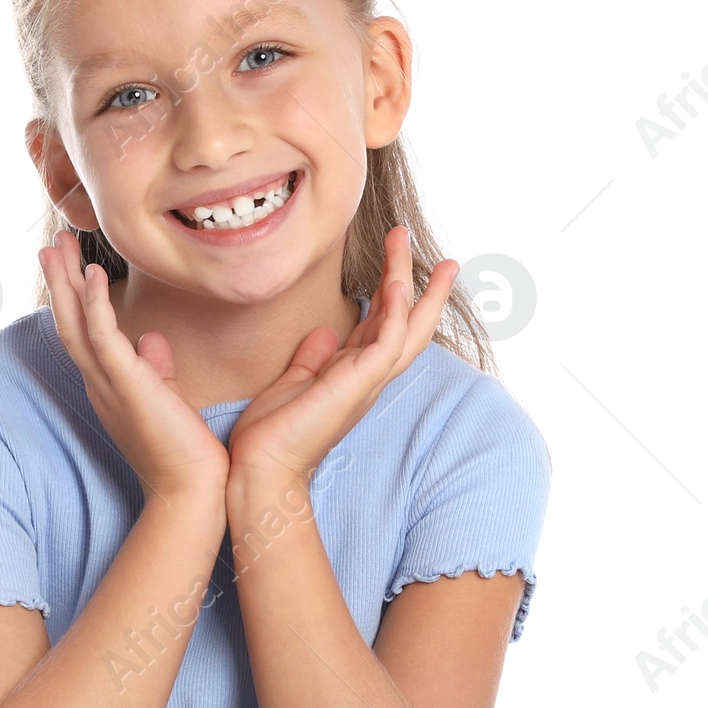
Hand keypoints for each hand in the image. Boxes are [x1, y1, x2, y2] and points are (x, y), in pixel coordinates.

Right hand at [40, 230, 229, 504]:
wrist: (191, 488)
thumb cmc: (183, 449)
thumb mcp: (165, 397)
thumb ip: (155, 367)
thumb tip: (150, 339)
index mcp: (108, 384)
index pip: (83, 332)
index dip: (72, 296)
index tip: (69, 262)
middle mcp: (100, 383)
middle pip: (69, 321)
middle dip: (59, 279)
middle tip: (50, 241)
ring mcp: (109, 384)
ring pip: (76, 323)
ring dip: (66, 281)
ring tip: (58, 244)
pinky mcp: (126, 385)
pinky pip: (103, 336)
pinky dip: (95, 303)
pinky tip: (93, 273)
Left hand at [226, 226, 457, 485]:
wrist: (261, 467)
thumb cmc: (272, 433)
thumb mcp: (293, 383)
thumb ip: (312, 359)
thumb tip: (324, 332)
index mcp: (354, 375)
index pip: (385, 329)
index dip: (396, 297)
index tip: (403, 264)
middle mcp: (368, 377)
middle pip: (407, 324)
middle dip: (423, 287)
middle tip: (445, 257)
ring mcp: (367, 381)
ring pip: (404, 326)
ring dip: (408, 281)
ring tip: (404, 240)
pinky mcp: (358, 385)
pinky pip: (387, 343)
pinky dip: (395, 312)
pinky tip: (396, 283)